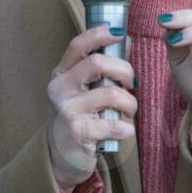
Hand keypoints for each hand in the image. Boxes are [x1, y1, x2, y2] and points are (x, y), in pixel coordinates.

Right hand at [46, 25, 136, 186]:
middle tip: (131, 84)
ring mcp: (67, 110)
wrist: (60, 158)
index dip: (100, 34)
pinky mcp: (78, 132)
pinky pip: (115, 124)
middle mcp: (60, 89)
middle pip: (98, 63)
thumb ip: (102, 67)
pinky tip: (124, 131)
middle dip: (124, 71)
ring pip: (111, 94)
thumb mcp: (82, 90)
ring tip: (128, 111)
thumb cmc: (77, 119)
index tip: (119, 35)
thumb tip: (127, 41)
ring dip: (130, 103)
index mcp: (61, 74)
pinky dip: (126, 128)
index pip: (78, 45)